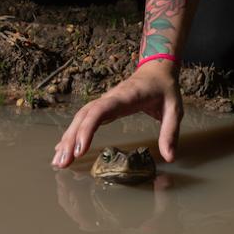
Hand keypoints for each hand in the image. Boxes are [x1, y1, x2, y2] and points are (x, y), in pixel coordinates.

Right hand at [51, 60, 183, 167]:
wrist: (157, 69)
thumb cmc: (165, 89)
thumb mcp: (174, 109)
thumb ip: (170, 132)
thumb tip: (169, 157)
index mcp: (125, 97)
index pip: (100, 111)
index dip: (87, 129)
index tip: (79, 149)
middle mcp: (110, 98)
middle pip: (84, 116)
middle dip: (71, 139)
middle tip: (63, 163)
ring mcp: (105, 102)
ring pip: (81, 118)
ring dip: (68, 138)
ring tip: (59, 162)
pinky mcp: (104, 107)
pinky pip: (85, 119)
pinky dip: (73, 133)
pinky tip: (64, 148)